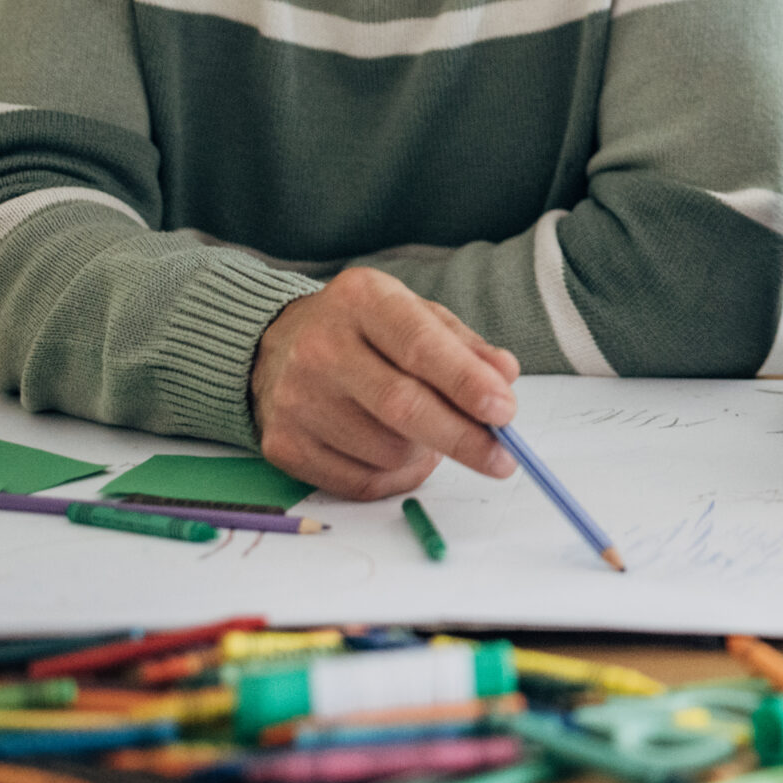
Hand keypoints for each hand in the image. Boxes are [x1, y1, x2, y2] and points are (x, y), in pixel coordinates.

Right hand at [250, 267, 521, 499]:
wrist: (277, 346)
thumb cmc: (365, 330)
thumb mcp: (415, 315)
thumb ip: (463, 345)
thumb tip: (504, 376)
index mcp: (361, 300)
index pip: (419, 345)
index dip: (466, 383)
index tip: (505, 411)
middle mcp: (320, 347)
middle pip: (402, 406)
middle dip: (462, 437)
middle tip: (503, 456)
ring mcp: (295, 399)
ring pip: (388, 452)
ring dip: (427, 454)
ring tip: (429, 433)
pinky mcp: (283, 444)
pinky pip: (361, 482)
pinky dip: (398, 477)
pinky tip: (402, 454)